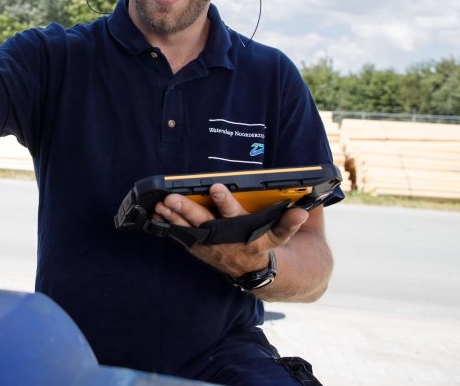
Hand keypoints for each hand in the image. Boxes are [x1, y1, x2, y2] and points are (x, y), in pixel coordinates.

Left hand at [154, 183, 309, 278]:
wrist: (252, 272)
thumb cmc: (263, 244)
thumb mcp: (279, 236)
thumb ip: (289, 224)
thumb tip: (303, 210)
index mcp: (243, 232)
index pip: (234, 214)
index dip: (225, 201)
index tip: (216, 187)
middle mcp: (223, 239)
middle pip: (204, 222)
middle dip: (187, 210)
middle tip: (172, 198)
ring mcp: (209, 245)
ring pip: (188, 229)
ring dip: (173, 217)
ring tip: (160, 204)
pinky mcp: (198, 247)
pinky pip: (180, 236)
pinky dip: (168, 226)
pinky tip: (156, 215)